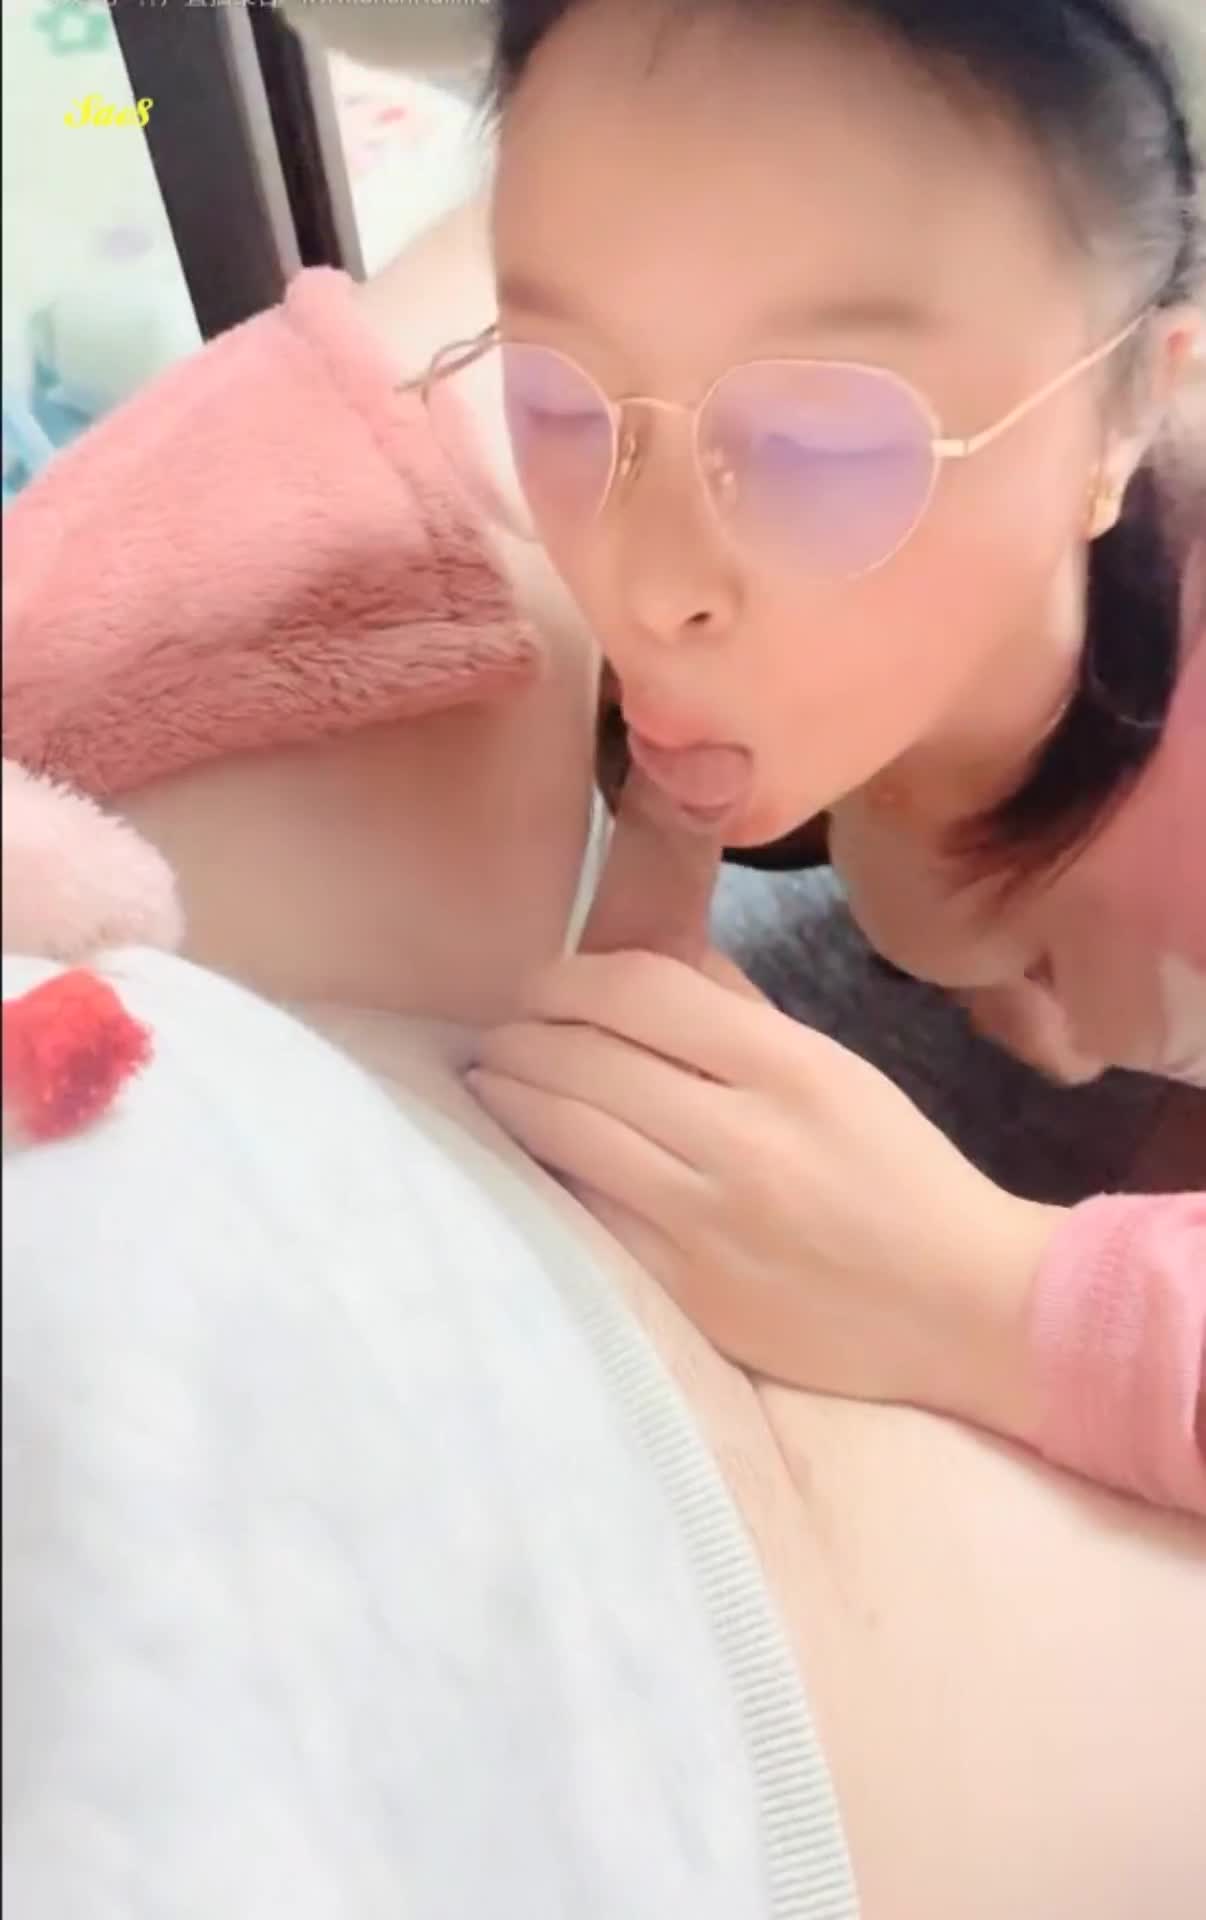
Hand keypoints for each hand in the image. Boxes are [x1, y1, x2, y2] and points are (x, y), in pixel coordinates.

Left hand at [467, 949, 1062, 1437]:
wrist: (963, 1308)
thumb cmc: (900, 1178)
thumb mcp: (837, 1071)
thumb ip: (740, 1013)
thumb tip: (650, 959)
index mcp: (788, 1066)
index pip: (637, 990)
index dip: (564, 977)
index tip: (540, 985)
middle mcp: (741, 1136)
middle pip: (583, 1056)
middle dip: (519, 1035)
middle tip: (497, 1033)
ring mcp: (707, 1219)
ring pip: (564, 1134)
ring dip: (509, 1096)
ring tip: (490, 1080)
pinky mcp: (685, 1289)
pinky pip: (584, 1213)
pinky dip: (543, 1173)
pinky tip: (524, 1156)